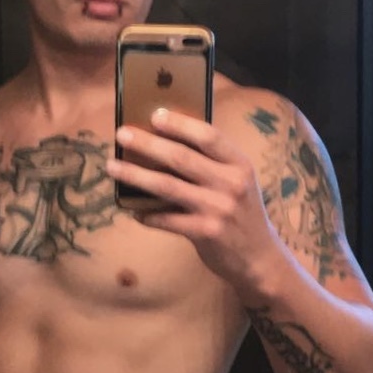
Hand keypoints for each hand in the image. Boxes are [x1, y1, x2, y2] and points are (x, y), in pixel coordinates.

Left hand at [105, 108, 283, 299]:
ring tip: (112, 167)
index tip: (154, 114)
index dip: (180, 124)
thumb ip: (212, 163)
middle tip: (121, 134)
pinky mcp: (206, 232)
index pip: (208, 136)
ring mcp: (219, 209)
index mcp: (240, 164)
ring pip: (168, 186)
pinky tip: (132, 210)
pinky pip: (167, 219)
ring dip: (135, 175)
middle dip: (147, 144)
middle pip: (182, 157)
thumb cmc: (241, 212)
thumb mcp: (238, 181)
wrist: (260, 258)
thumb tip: (164, 140)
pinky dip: (147, 214)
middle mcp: (231, 183)